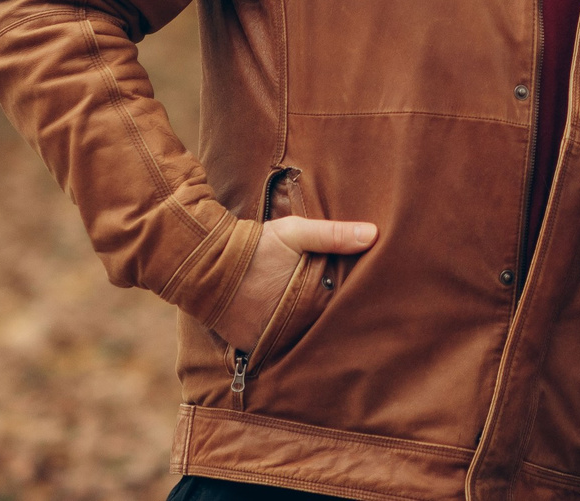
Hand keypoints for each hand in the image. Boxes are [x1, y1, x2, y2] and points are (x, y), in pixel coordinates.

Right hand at [210, 215, 378, 352]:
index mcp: (310, 300)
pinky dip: (282, 340)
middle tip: (350, 321)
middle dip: (330, 321)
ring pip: (299, 340)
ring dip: (306, 332)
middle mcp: (292, 325)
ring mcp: (271, 338)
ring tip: (319, 327)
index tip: (364, 306)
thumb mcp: (295, 233)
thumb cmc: (255, 246)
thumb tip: (374, 235)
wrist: (205, 264)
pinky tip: (292, 333)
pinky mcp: (251, 345)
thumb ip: (334, 235)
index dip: (350, 305)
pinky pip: (274, 347)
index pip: (340, 311)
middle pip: (320, 328)